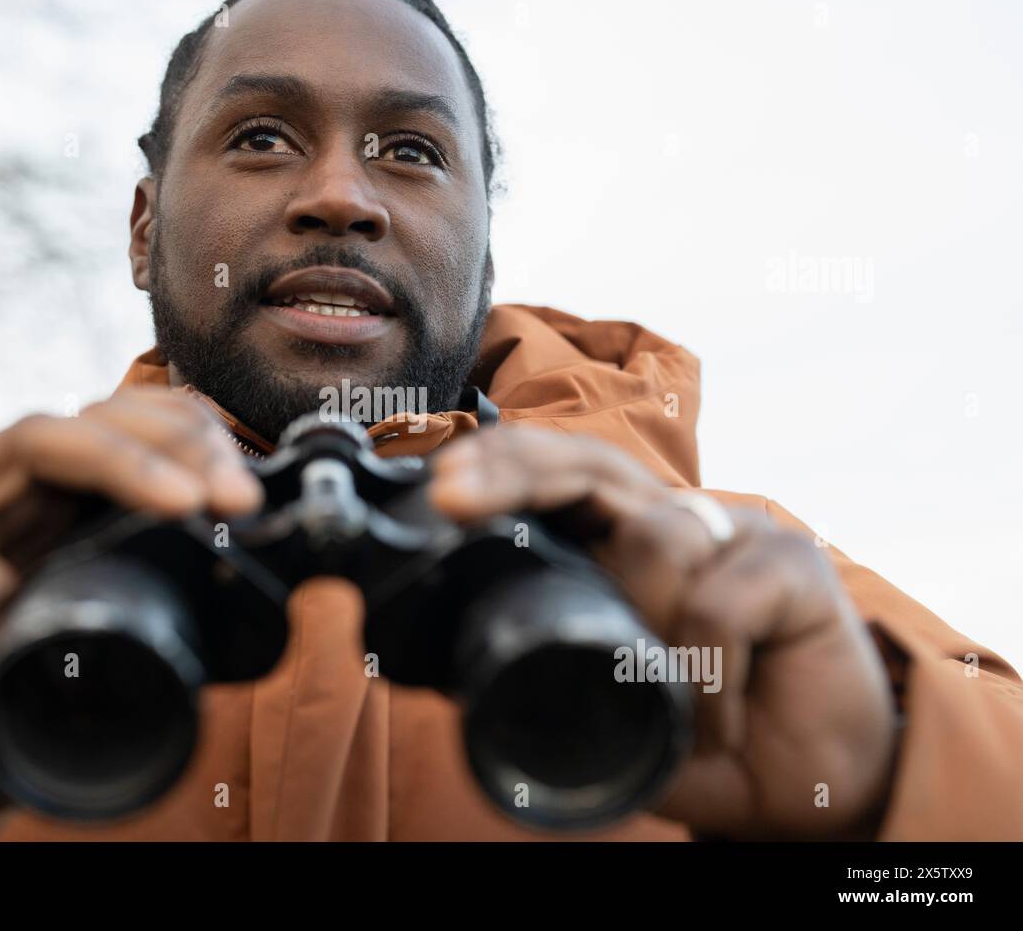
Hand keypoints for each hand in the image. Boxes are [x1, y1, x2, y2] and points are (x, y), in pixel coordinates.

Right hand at [0, 388, 261, 832]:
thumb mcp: (76, 632)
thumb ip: (129, 605)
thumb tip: (233, 624)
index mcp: (50, 496)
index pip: (130, 427)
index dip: (194, 440)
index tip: (248, 494)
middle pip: (92, 417)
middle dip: (174, 441)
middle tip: (234, 496)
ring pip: (30, 441)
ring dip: (118, 462)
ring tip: (184, 505)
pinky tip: (24, 629)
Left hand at [428, 425, 897, 838]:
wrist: (812, 788)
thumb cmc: (704, 739)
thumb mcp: (613, 712)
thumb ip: (561, 680)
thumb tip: (464, 674)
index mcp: (625, 543)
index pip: (555, 481)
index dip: (501, 471)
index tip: (441, 493)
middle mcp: (677, 521)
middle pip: (590, 464)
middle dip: (516, 471)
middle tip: (455, 496)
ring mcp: (736, 533)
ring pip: (655, 541)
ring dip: (646, 632)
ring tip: (675, 703)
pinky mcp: (794, 563)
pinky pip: (720, 603)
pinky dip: (708, 676)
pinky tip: (720, 722)